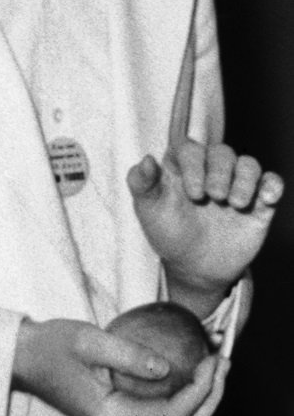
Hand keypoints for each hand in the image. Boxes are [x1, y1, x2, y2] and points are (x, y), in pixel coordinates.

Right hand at [12, 316, 226, 415]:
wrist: (23, 358)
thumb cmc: (51, 346)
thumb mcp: (88, 341)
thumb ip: (128, 355)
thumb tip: (169, 368)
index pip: (174, 413)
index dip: (203, 389)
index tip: (214, 359)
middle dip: (211, 399)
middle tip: (223, 364)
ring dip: (201, 401)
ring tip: (213, 369)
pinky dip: (184, 400)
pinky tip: (190, 375)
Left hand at [128, 140, 282, 316]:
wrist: (195, 267)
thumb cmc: (168, 232)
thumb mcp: (148, 210)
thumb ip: (141, 183)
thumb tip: (147, 158)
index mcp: (182, 168)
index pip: (190, 149)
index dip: (193, 163)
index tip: (191, 192)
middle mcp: (210, 172)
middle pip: (221, 153)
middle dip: (219, 172)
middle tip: (214, 197)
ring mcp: (236, 186)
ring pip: (248, 164)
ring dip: (245, 179)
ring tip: (234, 203)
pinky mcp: (258, 203)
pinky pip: (272, 183)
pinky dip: (273, 185)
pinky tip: (267, 197)